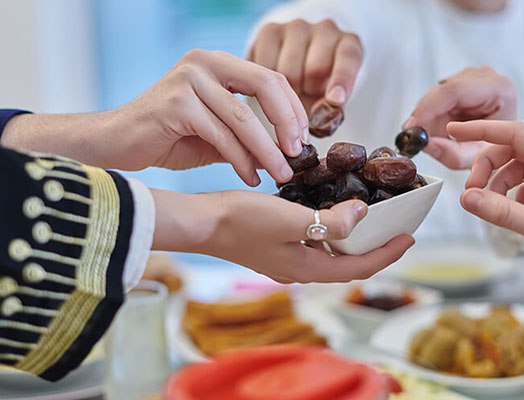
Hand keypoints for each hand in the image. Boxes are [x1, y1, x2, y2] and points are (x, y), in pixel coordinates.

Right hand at [2, 50, 308, 185]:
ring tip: (281, 174)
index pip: (271, 77)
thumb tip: (289, 149)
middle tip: (298, 154)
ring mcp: (189, 80)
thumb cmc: (169, 138)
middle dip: (287, 123)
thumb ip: (248, 131)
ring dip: (267, 151)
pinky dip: (241, 160)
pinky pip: (221, 135)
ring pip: (244, 117)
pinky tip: (251, 177)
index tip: (304, 139)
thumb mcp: (217, 131)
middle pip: (265, 85)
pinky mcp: (176, 104)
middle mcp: (205, 62)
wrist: (117, 144)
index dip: (293, 108)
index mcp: (218, 63)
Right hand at [151, 190, 414, 282]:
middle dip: (375, 249)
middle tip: (396, 230)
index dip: (387, 253)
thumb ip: (329, 222)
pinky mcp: (277, 248)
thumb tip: (362, 214)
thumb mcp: (290, 219)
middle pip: (349, 264)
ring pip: (332, 255)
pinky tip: (332, 215)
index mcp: (307, 268)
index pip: (359, 267)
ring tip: (372, 222)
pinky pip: (315, 245)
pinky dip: (332, 233)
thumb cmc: (240, 221)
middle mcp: (300, 270)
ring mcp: (288, 260)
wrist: (202, 223)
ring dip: (354, 242)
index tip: (409, 237)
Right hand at [249, 19, 362, 110]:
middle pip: (315, 68)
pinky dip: (267, 84)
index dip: (342, 79)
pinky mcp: (270, 30)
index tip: (335, 100)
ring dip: (287, 91)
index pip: (348, 58)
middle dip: (310, 93)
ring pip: (288, 70)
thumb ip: (330, 111)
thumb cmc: (321, 87)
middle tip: (306, 100)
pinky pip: (265, 65)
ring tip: (291, 92)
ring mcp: (296, 27)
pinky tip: (273, 86)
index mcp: (348, 44)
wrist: (298, 64)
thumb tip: (319, 118)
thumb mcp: (332, 100)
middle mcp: (325, 29)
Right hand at [403, 67, 516, 169]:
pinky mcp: (459, 80)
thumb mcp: (476, 156)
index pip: (454, 91)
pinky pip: (435, 97)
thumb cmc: (497, 146)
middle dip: (424, 117)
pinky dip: (432, 115)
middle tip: (414, 139)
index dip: (428, 108)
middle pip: (441, 92)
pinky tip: (441, 128)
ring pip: (435, 95)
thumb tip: (425, 143)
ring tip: (438, 138)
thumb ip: (451, 153)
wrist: (506, 140)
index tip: (412, 126)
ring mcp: (471, 75)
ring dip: (429, 118)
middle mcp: (484, 76)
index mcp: (498, 89)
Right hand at [450, 120, 523, 305]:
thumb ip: (503, 213)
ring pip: (517, 169)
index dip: (481, 131)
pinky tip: (514, 212)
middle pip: (511, 151)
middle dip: (487, 169)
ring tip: (491, 208)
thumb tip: (467, 199)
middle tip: (471, 193)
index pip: (514, 134)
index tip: (455, 130)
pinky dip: (513, 195)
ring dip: (498, 185)